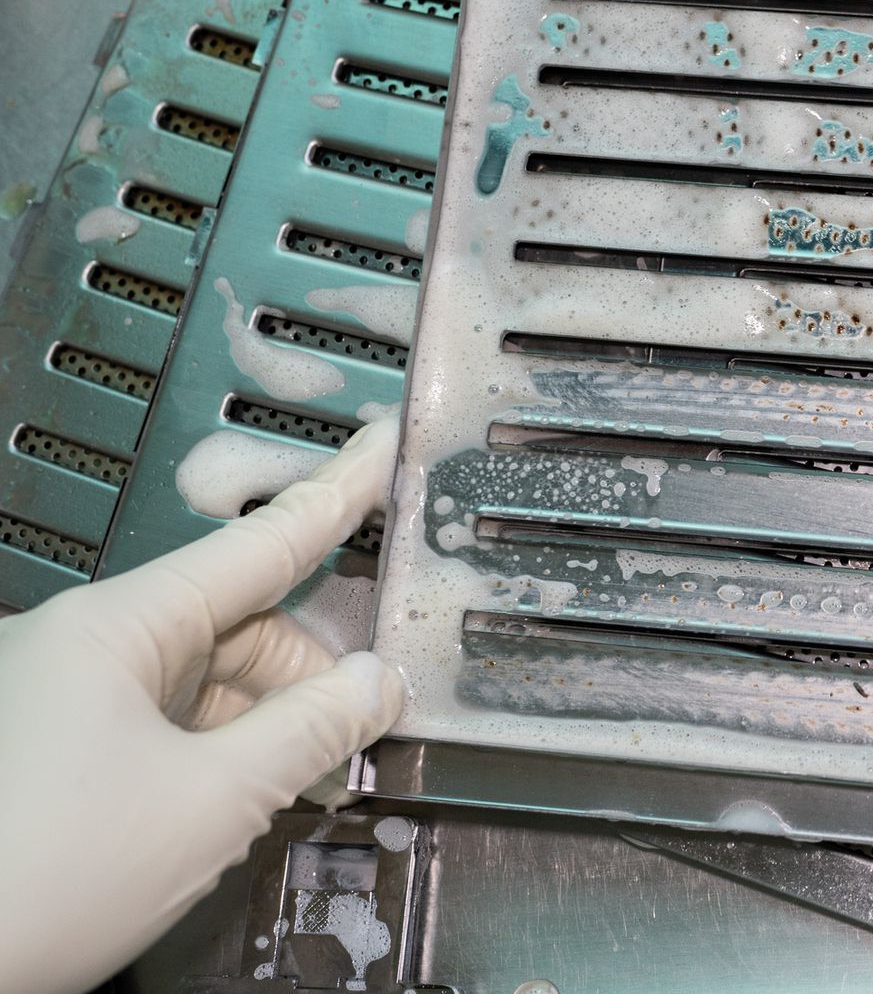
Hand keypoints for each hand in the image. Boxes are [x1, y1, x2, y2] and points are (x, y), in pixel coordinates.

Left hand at [0, 417, 405, 993]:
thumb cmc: (36, 878)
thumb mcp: (212, 802)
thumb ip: (311, 730)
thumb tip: (375, 686)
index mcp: (115, 629)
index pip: (260, 543)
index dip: (336, 495)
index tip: (381, 448)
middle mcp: (82, 647)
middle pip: (239, 626)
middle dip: (306, 678)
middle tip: (359, 735)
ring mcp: (62, 697)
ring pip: (204, 682)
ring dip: (262, 728)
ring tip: (295, 792)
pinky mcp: (52, 750)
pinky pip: (164, 724)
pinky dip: (216, 757)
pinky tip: (240, 805)